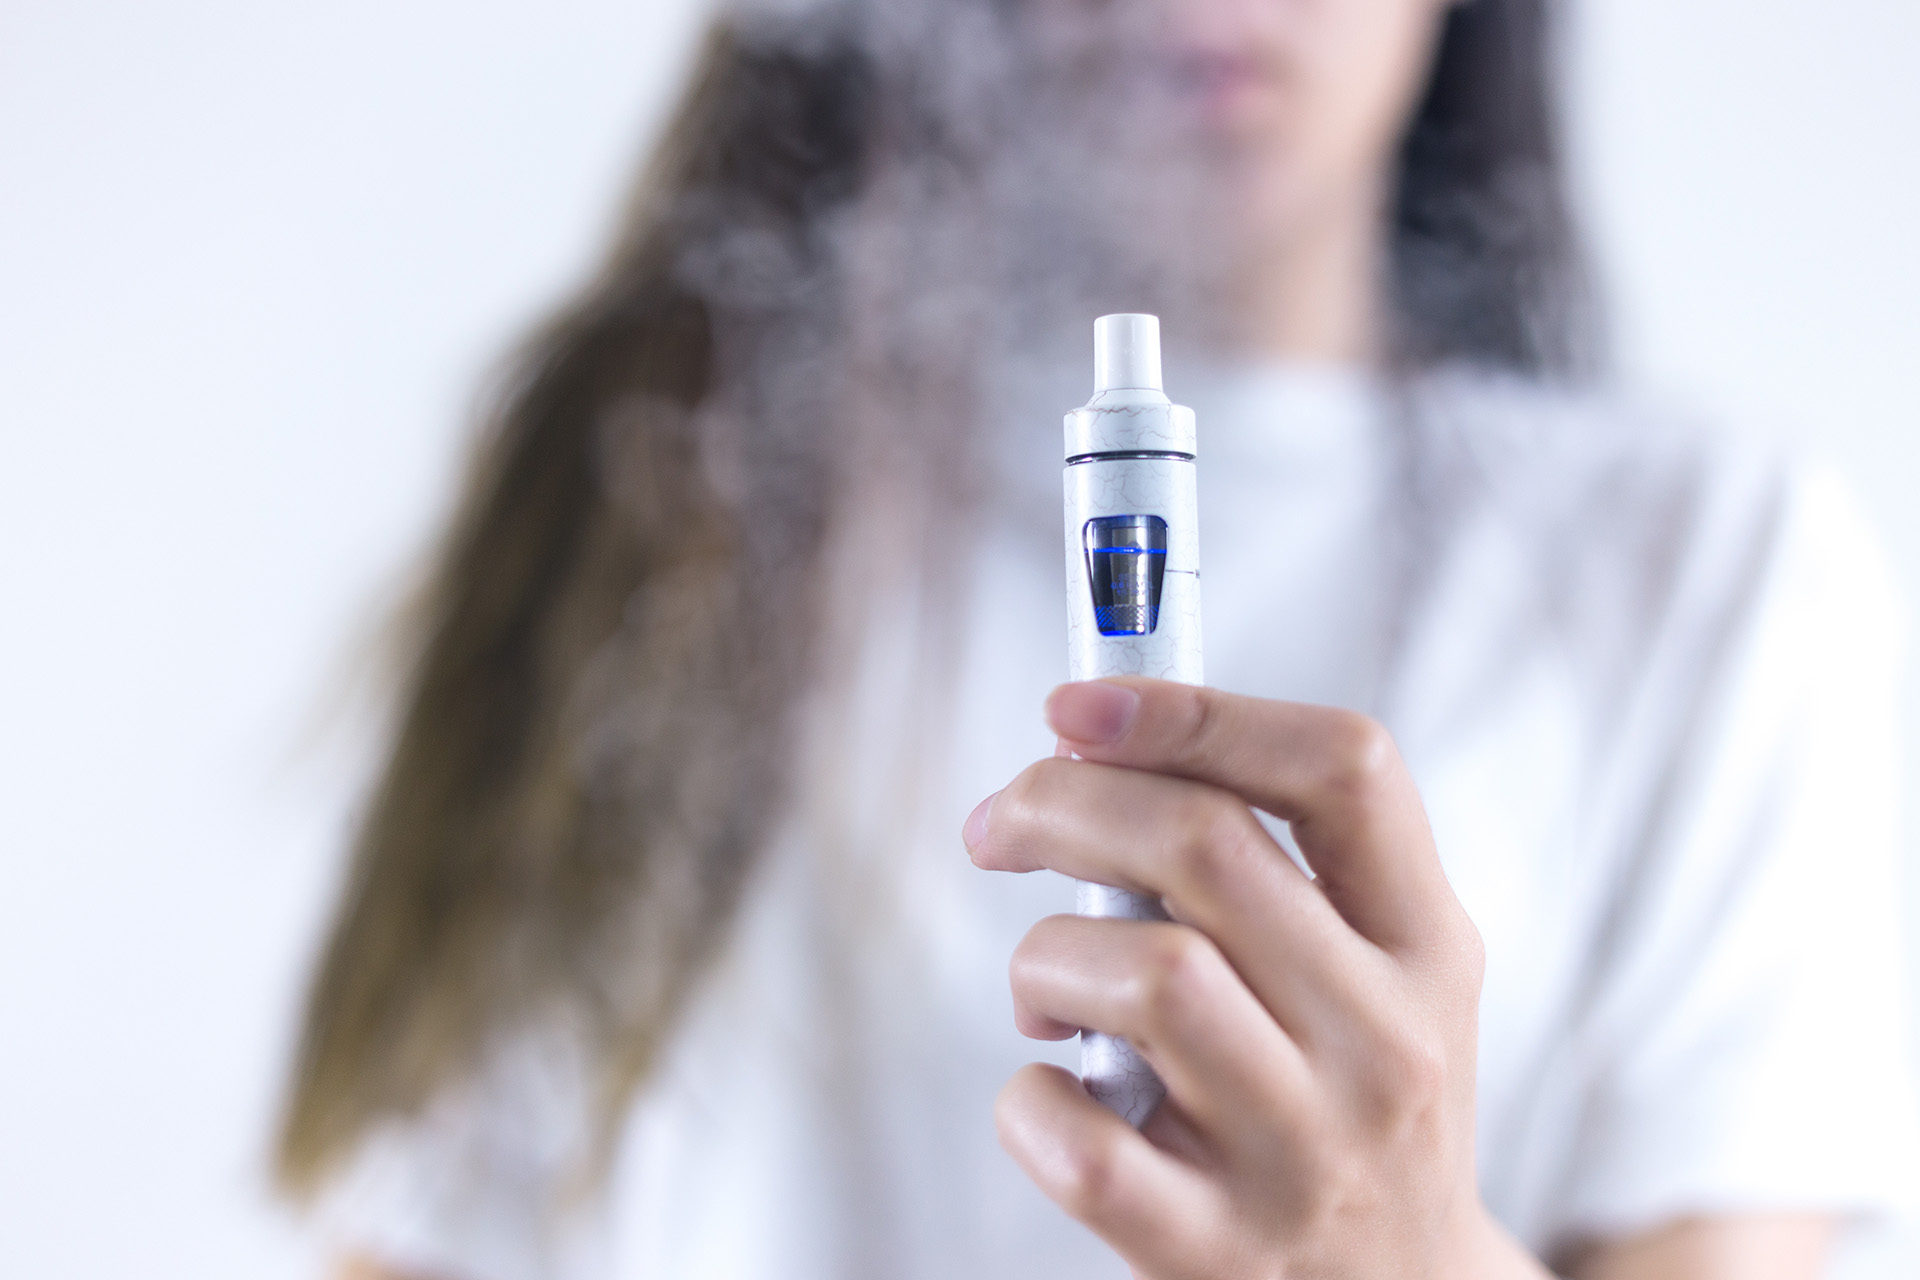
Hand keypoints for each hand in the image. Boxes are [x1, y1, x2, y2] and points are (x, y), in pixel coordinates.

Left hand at [964, 678, 1545, 1279]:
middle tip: (1001, 822)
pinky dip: (1025, 1098)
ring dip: (1045, 958)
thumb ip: (1278, 868)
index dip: (1196, 709)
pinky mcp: (1217, 1251)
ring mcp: (1306, 1154)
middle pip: (1204, 846)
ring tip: (1045, 988)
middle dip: (1062, 803)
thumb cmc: (1349, 1101)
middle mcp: (1386, 1042)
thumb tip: (1092, 745)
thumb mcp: (1376, 977)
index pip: (1343, 768)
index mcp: (1427, 946)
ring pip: (1143, 975)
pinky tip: (1048, 1090)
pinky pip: (1079, 1142)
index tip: (1077, 704)